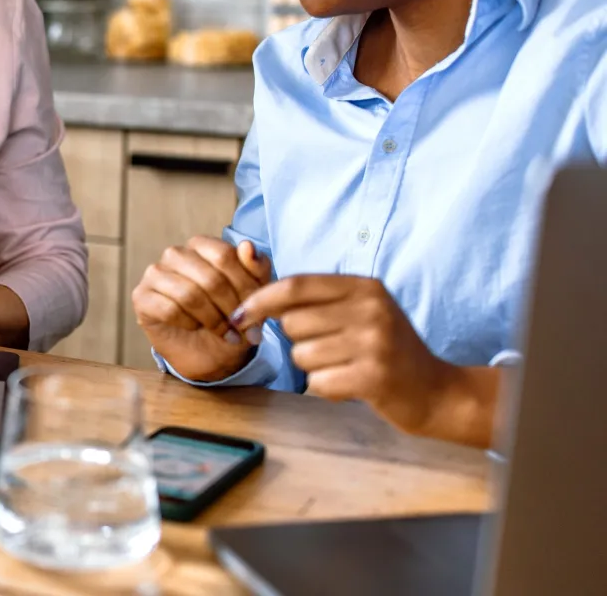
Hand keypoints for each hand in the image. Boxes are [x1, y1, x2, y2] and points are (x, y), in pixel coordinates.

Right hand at [132, 237, 271, 382]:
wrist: (210, 353)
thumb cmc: (229, 317)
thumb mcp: (253, 293)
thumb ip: (256, 267)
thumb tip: (248, 245)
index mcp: (201, 245)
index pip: (224, 255)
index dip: (243, 286)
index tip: (254, 308)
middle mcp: (175, 254)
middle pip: (210, 278)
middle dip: (230, 309)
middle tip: (240, 327)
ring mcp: (155, 274)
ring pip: (190, 295)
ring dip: (212, 319)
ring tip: (222, 331)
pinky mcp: (142, 297)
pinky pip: (170, 309)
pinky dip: (189, 323)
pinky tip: (194, 327)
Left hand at [230, 275, 463, 436]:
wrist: (437, 392)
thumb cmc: (387, 350)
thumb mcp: (361, 311)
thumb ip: (317, 301)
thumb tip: (256, 298)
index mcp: (364, 287)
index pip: (295, 285)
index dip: (260, 300)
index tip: (239, 316)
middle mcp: (371, 309)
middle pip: (293, 323)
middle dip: (299, 341)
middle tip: (332, 350)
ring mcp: (374, 343)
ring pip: (301, 355)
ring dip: (315, 368)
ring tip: (346, 367)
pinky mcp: (374, 377)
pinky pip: (317, 383)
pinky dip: (327, 389)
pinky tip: (352, 385)